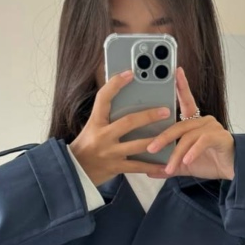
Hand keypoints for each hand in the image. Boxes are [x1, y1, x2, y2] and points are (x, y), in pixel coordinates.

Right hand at [69, 70, 176, 186]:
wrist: (75, 170)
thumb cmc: (86, 145)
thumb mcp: (93, 126)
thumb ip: (107, 115)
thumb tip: (126, 97)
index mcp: (96, 122)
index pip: (103, 98)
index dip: (115, 84)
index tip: (130, 73)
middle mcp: (102, 136)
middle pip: (128, 122)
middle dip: (148, 116)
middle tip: (166, 110)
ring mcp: (109, 153)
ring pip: (136, 145)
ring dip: (155, 140)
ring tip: (170, 135)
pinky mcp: (115, 167)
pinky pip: (137, 167)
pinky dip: (152, 167)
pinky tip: (164, 166)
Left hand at [144, 66, 234, 180]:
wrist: (234, 171)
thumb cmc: (211, 162)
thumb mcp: (185, 165)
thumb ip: (169, 165)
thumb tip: (149, 171)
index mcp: (195, 122)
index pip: (186, 101)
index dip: (181, 86)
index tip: (175, 71)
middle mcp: (204, 121)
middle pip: (179, 125)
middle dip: (163, 137)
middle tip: (151, 148)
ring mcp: (213, 127)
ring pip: (188, 137)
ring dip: (177, 154)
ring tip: (169, 168)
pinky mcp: (220, 137)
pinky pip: (202, 141)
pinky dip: (193, 152)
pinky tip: (187, 161)